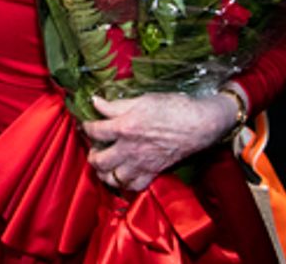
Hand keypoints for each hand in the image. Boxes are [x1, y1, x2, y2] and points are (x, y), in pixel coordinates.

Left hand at [81, 92, 238, 191]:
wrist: (199, 124)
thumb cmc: (172, 108)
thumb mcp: (141, 100)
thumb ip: (115, 104)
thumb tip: (95, 101)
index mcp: (124, 127)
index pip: (95, 131)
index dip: (86, 127)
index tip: (86, 125)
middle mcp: (129, 149)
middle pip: (99, 161)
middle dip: (92, 156)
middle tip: (94, 149)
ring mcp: (141, 163)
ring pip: (113, 178)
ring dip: (105, 173)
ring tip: (105, 165)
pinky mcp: (154, 172)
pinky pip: (135, 186)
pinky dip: (126, 184)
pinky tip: (124, 175)